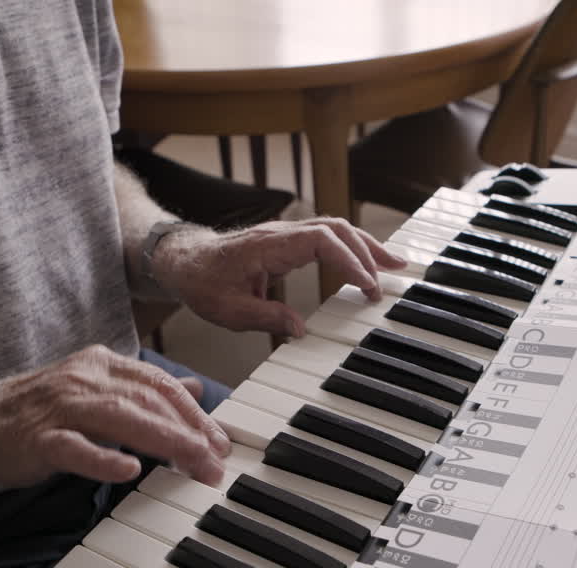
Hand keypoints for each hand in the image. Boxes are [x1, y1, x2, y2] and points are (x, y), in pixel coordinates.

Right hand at [0, 345, 230, 489]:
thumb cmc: (41, 412)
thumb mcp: (97, 392)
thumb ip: (145, 391)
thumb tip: (196, 390)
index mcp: (101, 365)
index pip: (160, 385)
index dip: (195, 413)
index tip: (220, 442)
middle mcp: (84, 379)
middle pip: (148, 401)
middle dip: (189, 432)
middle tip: (217, 462)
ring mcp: (60, 408)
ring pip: (121, 419)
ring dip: (164, 442)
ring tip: (193, 463)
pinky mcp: (37, 439)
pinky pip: (74, 448)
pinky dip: (102, 459)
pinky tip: (128, 471)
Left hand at [152, 218, 406, 336]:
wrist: (183, 261)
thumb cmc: (203, 282)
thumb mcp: (230, 310)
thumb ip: (267, 318)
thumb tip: (301, 329)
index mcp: (269, 245)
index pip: (321, 241)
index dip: (349, 261)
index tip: (367, 285)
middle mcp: (282, 233)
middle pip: (336, 229)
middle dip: (368, 250)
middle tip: (393, 275)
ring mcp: (286, 234)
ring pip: (335, 229)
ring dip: (365, 245)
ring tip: (392, 265)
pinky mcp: (288, 241)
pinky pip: (326, 237)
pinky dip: (350, 248)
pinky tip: (365, 263)